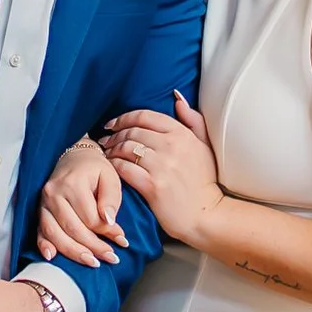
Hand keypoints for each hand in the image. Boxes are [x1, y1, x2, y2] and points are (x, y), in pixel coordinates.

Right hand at [36, 134, 126, 270]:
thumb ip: (111, 199)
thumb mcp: (110, 177)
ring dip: (74, 252)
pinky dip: (45, 246)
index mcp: (73, 184)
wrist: (74, 156)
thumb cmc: (94, 169)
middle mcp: (54, 194)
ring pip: (55, 234)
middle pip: (73, 229)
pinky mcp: (39, 211)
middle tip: (111, 258)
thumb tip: (109, 222)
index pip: (90, 218)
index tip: (122, 240)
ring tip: (92, 262)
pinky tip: (52, 257)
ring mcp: (43, 203)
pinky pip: (39, 231)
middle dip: (93, 247)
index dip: (107, 232)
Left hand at [103, 96, 221, 248]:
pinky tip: (110, 167)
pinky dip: (114, 165)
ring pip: (126, 148)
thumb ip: (192, 119)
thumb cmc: (204, 180)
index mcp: (182, 134)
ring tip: (107, 153)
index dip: (124, 117)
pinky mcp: (152, 185)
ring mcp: (162, 166)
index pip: (145, 116)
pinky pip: (124, 168)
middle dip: (115, 134)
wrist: (206, 214)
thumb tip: (176, 97)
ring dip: (112, 149)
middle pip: (132, 131)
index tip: (113, 123)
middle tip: (106, 140)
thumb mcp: (204, 145)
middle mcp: (172, 146)